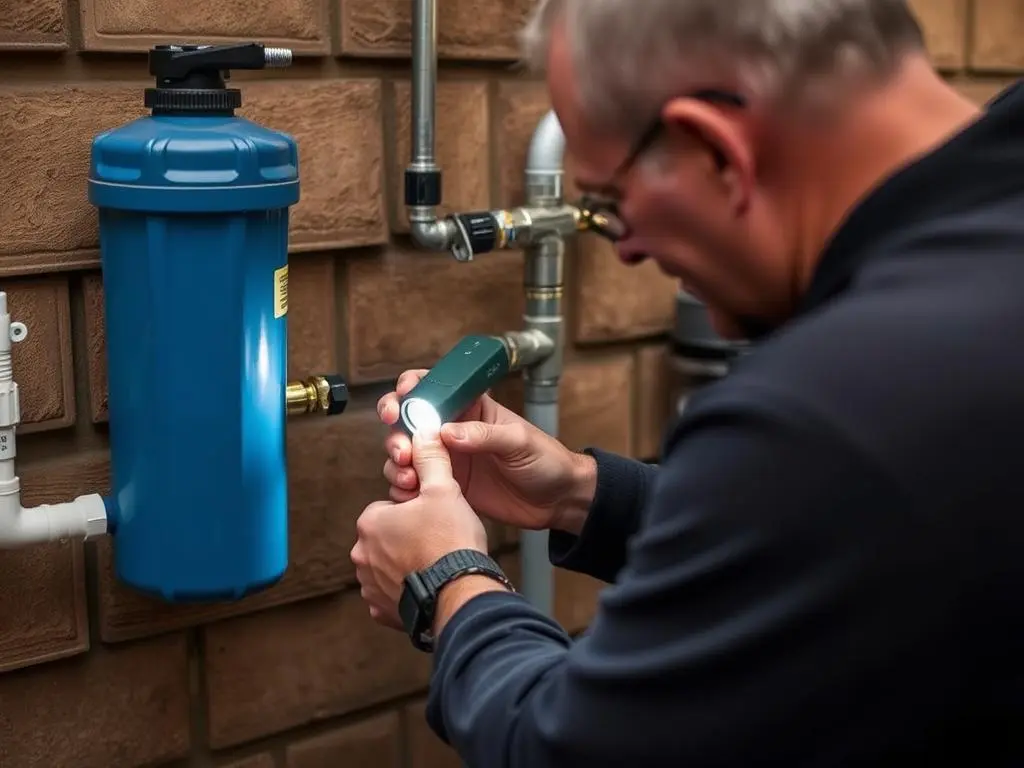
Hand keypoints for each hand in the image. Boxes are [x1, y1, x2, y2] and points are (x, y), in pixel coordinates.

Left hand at [351, 429, 488, 630]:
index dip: (414, 510)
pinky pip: (392, 596)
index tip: (433, 517)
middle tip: (437, 541)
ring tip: (435, 565)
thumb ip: (431, 459)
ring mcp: (370, 586)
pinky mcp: (383, 611)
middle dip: (408, 539)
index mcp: (370, 522)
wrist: (461, 594)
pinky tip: (428, 587)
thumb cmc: (450, 543)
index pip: (388, 508)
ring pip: (388, 567)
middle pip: (386, 538)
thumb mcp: (444, 489)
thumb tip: (424, 431)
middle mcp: (362, 555)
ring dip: (406, 566)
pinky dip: (407, 593)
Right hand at [377, 369, 596, 534]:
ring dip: (396, 462)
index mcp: (471, 408)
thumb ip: (485, 434)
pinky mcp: (446, 487)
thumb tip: (447, 432)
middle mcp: (452, 430)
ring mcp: (446, 459)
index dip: (411, 388)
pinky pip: (414, 484)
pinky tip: (409, 494)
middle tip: (401, 449)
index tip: (403, 399)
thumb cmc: (546, 460)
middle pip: (408, 421)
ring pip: (406, 453)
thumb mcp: (520, 441)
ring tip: (408, 477)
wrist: (557, 500)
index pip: (433, 387)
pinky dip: (403, 488)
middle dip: (396, 431)